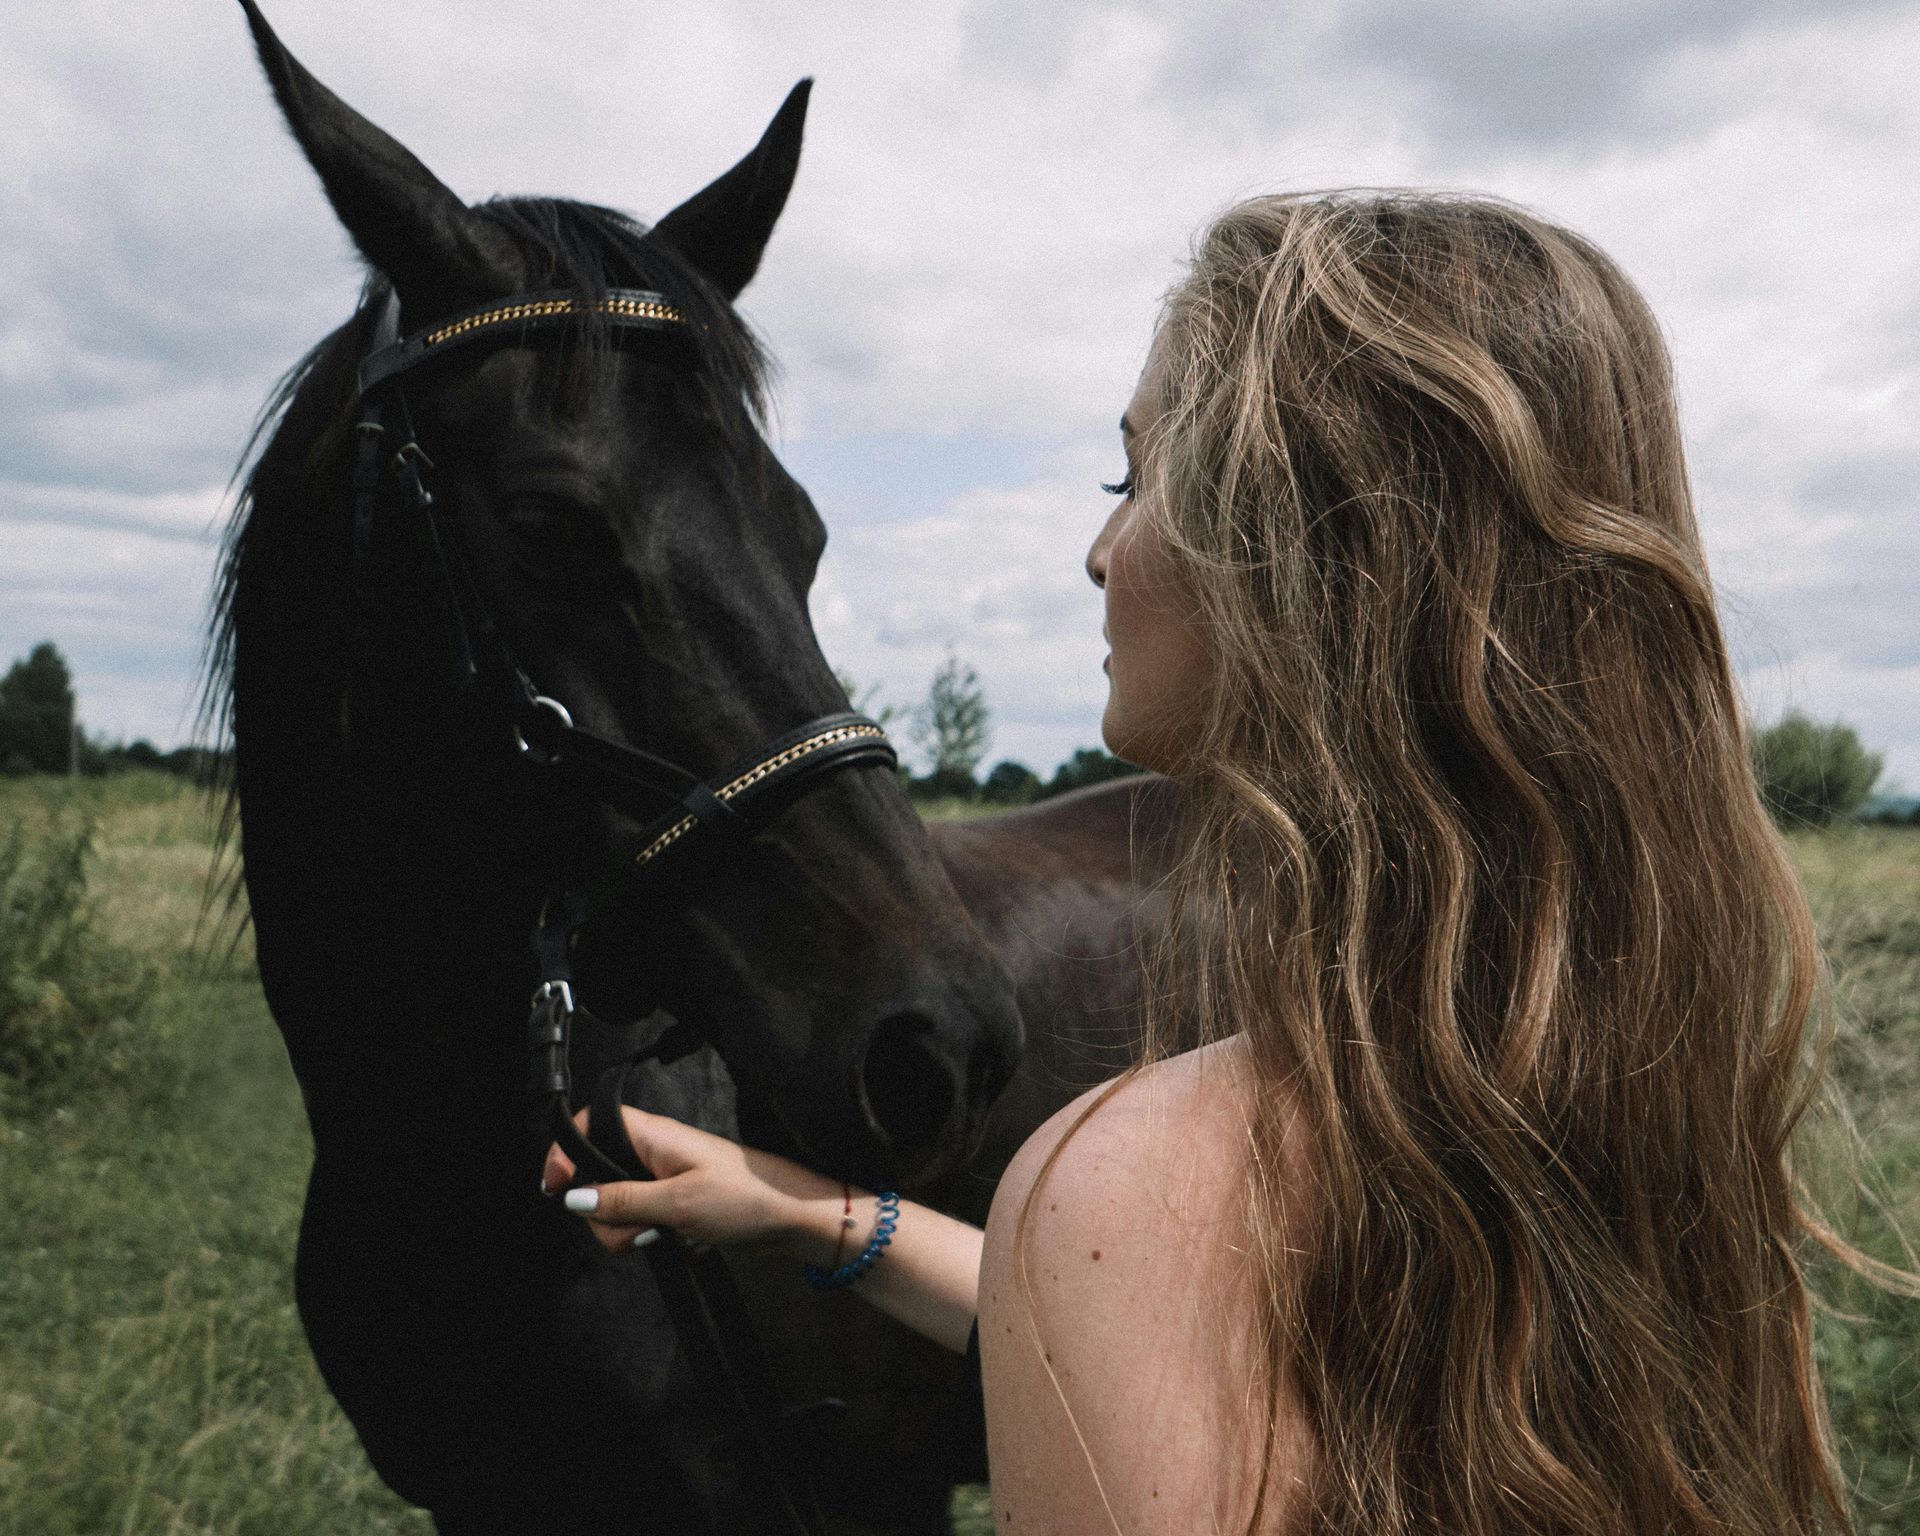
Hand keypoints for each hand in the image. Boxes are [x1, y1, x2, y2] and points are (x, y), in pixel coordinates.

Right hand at [542, 1105, 843, 1254]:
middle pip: (596, 1179)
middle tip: (641, 1229)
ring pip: (618, 1208)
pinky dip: (653, 1238)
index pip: (591, 1125)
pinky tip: (679, 1244)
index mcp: (652, 1136)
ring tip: (667, 1236)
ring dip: (632, 1232)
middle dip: (606, 1215)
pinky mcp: (674, 1204)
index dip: (566, 1154)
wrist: (793, 1218)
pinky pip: (643, 1223)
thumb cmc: (744, 1199)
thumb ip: (622, 1201)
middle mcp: (653, 1153)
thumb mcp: (677, 1203)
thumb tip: (572, 1197)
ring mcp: (663, 1180)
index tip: (557, 1189)